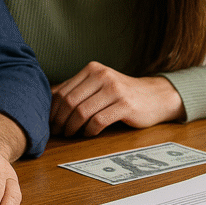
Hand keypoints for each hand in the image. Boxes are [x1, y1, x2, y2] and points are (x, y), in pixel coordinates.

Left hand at [49, 61, 184, 136]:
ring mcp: (114, 89)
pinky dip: (89, 131)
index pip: (63, 90)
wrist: (156, 96)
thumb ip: (78, 90)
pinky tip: (89, 134)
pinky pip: (99, 121)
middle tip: (58, 132)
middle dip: (60, 120)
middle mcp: (102, 76)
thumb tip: (49, 102)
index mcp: (93, 69)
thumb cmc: (123, 94)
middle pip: (70, 101)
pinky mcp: (125, 105)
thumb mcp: (100, 85)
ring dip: (72, 127)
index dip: (53, 109)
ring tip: (70, 134)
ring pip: (82, 112)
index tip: (49, 122)